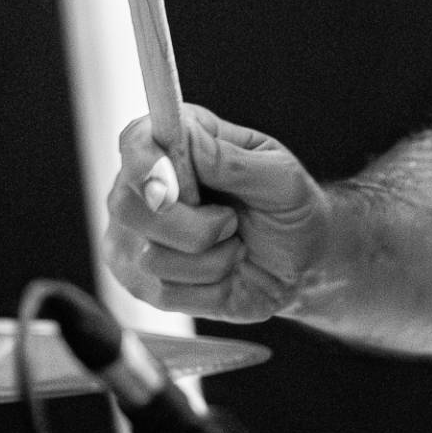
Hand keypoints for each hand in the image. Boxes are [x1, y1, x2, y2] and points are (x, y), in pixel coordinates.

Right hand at [105, 105, 329, 323]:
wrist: (302, 266)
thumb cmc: (290, 209)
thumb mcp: (280, 177)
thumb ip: (230, 160)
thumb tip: (184, 140)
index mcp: (179, 143)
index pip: (135, 141)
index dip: (145, 163)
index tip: (170, 186)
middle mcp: (146, 187)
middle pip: (129, 206)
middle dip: (192, 226)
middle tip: (231, 221)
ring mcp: (138, 237)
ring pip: (149, 257)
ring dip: (211, 259)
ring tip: (233, 245)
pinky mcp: (144, 282)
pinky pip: (164, 292)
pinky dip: (208, 287)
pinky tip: (223, 273)